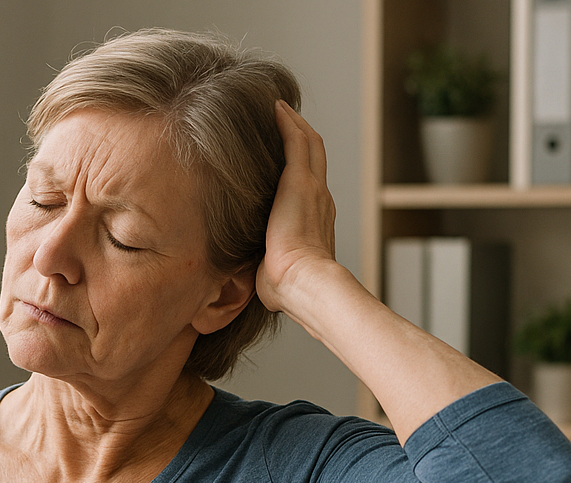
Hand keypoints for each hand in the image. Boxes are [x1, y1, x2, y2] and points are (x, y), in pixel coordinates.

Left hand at [255, 101, 337, 317]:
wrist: (302, 283)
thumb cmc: (287, 288)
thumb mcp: (274, 272)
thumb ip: (265, 265)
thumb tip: (250, 276)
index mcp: (316, 222)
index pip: (310, 187)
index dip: (301, 170)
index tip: (287, 160)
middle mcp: (320, 199)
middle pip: (314, 156)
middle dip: (301, 136)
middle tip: (285, 120)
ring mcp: (312, 187)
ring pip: (308, 142)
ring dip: (295, 123)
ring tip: (280, 108)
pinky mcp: (299, 180)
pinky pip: (295, 139)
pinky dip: (287, 122)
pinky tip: (275, 107)